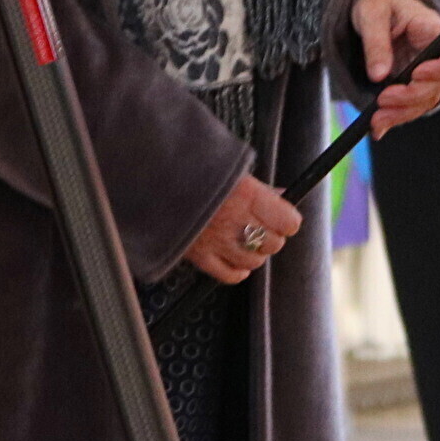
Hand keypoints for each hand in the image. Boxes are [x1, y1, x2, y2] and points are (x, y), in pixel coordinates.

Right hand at [186, 173, 302, 284]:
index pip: (288, 222)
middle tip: (262, 225)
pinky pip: (230, 274)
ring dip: (254, 252)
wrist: (150, 176)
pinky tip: (235, 258)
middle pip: (273, 244)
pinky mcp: (199, 256)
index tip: (282, 214)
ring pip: (255, 261)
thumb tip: (282, 195)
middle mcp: (236, 221)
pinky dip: (237, 269)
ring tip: (245, 239)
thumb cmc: (190, 166)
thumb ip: (259, 186)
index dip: (286, 218)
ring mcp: (217, 242)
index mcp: (247, 195)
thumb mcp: (231, 167)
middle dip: (271, 235)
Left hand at [351, 0, 439, 136]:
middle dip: (412, 96)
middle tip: (383, 100)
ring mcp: (426, 70)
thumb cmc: (378, 1)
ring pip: (426, 99)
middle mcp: (435, 52)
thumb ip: (376, 43)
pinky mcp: (413, 83)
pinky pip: (411, 105)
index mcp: (432, 28)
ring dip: (403, 113)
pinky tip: (378, 127)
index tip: (418, 74)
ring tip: (376, 119)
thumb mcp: (371, 14)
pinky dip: (396, 117)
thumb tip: (379, 76)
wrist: (376, 5)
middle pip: (439, 82)